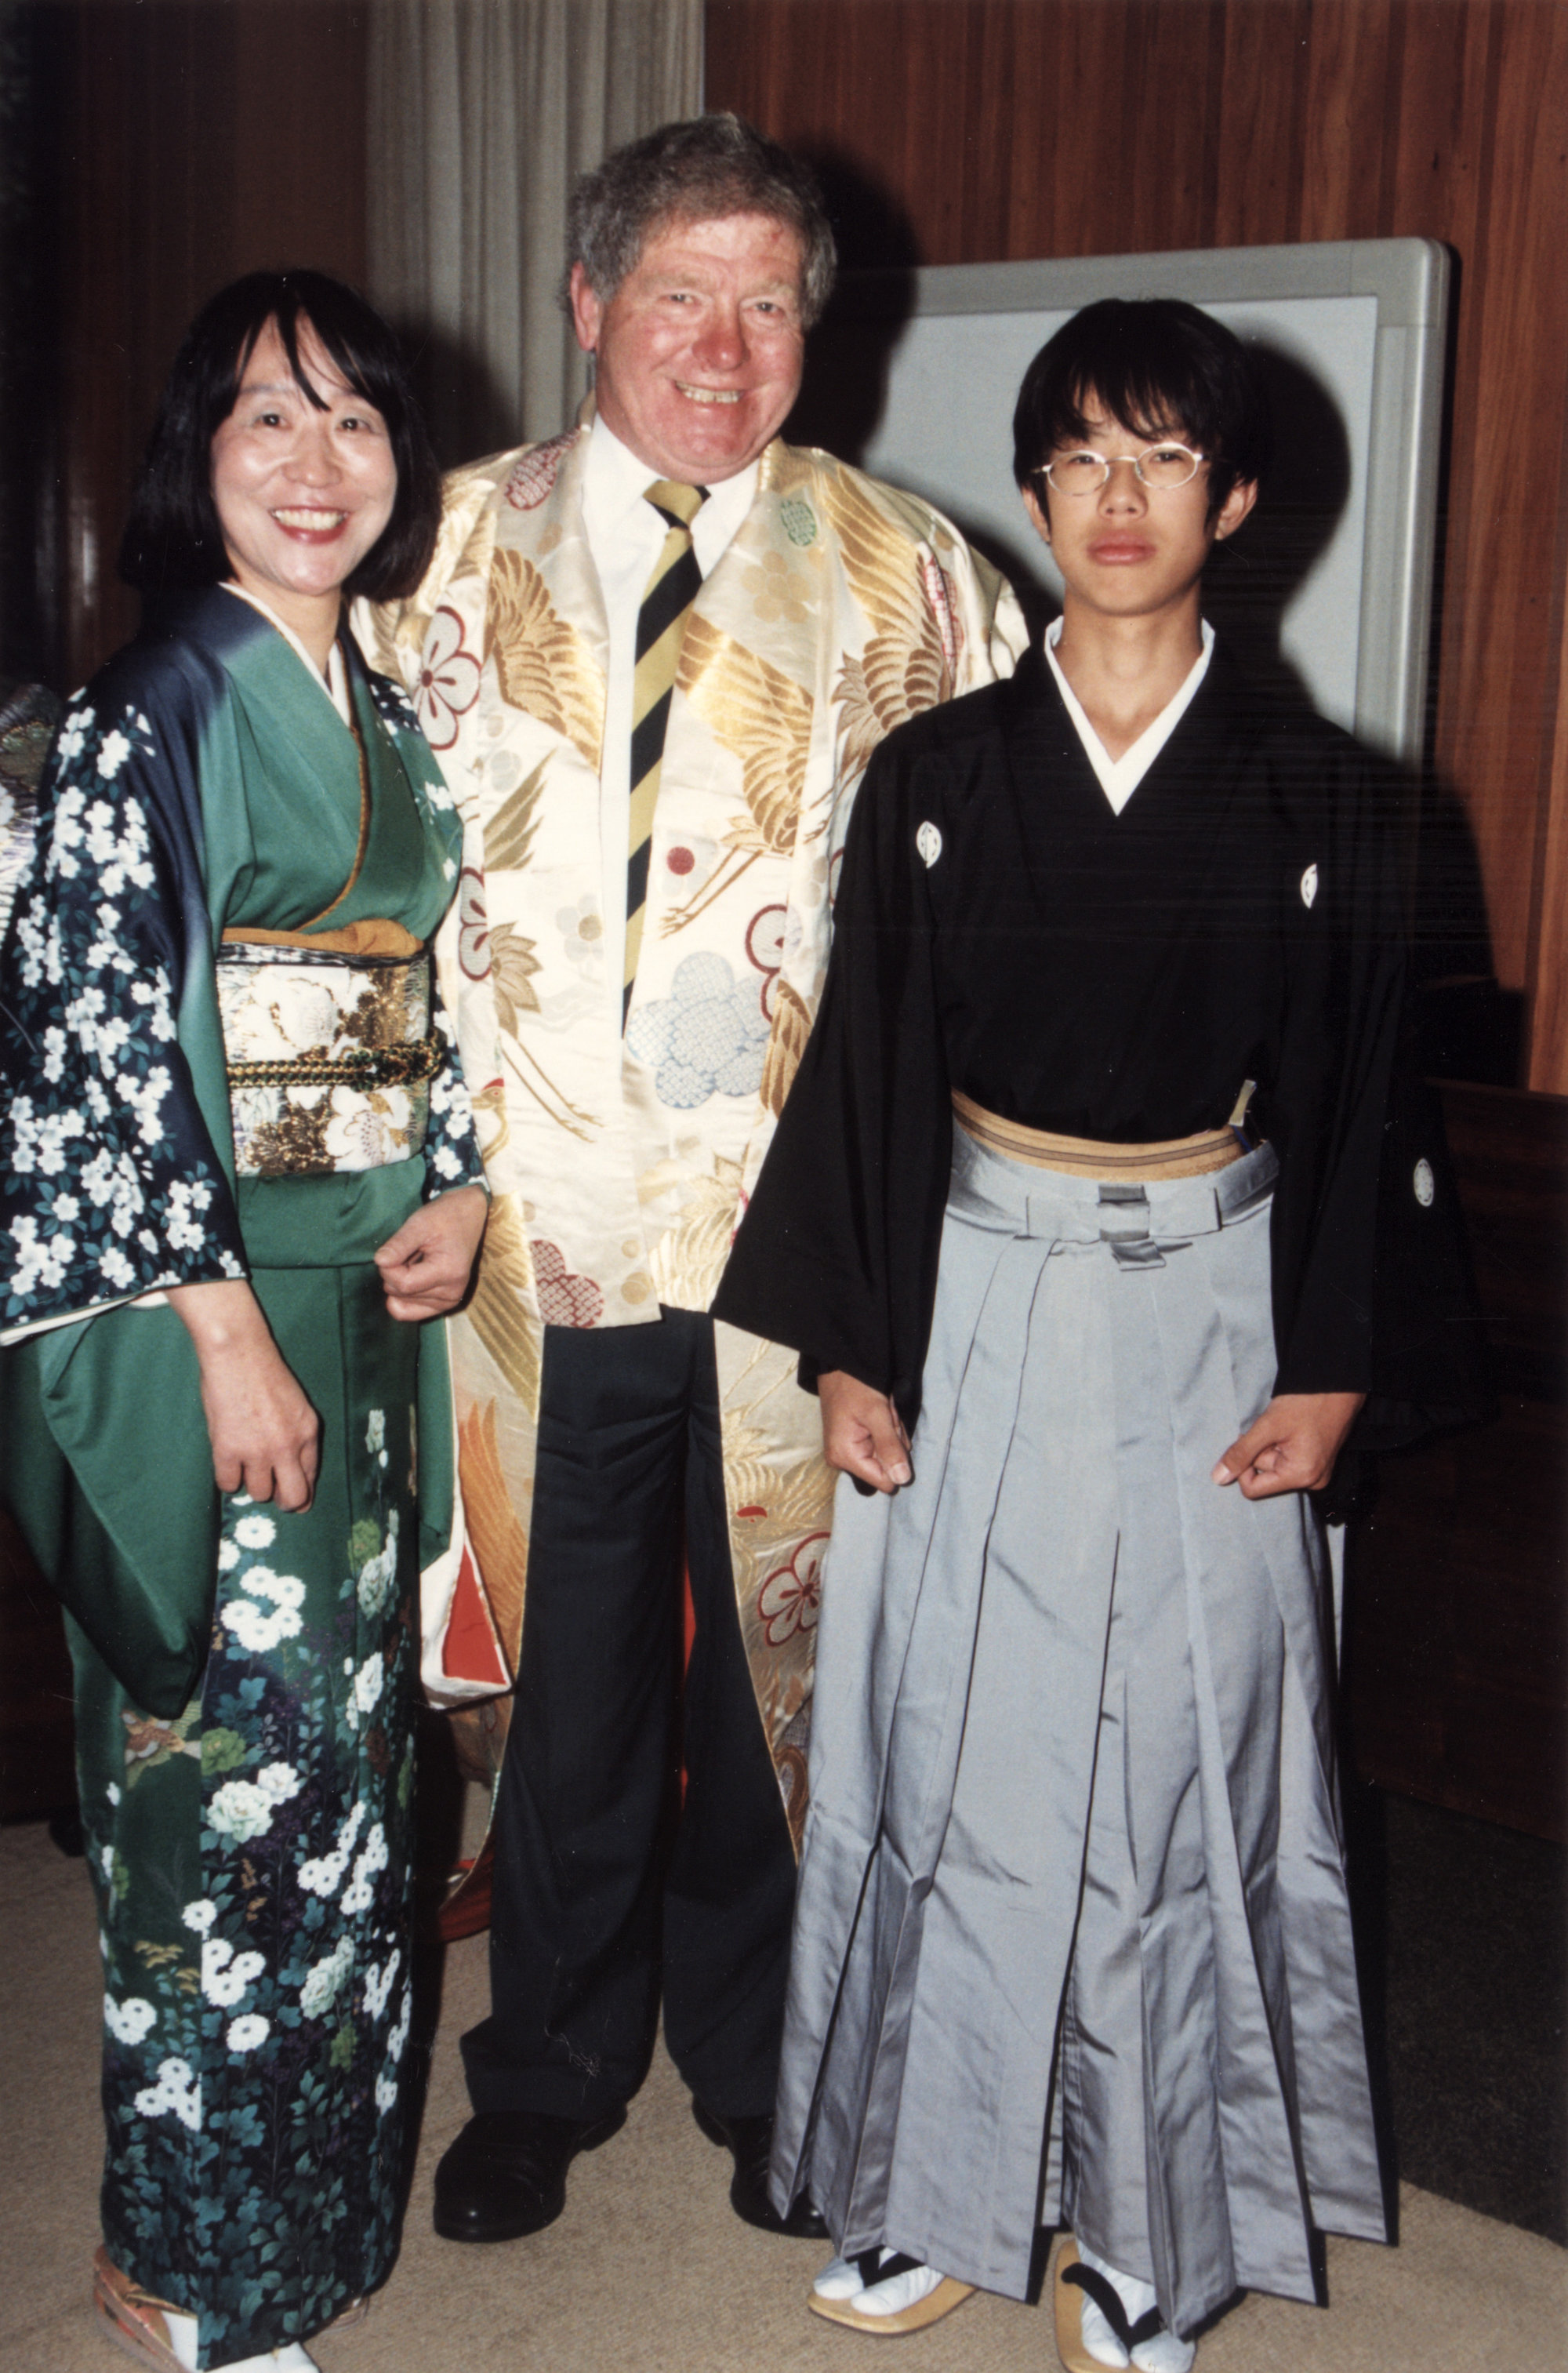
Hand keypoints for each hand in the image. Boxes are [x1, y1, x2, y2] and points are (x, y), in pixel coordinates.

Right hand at [168, 1278, 320, 1510]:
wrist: (239, 1354)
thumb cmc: (265, 1374)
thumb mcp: (296, 1406)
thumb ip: (297, 1436)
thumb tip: (291, 1469)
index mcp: (308, 1432)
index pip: (310, 1477)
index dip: (302, 1493)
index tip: (296, 1501)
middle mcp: (287, 1446)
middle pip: (292, 1497)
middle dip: (285, 1503)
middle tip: (274, 1496)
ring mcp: (257, 1451)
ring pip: (259, 1493)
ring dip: (252, 1484)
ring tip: (246, 1467)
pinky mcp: (228, 1451)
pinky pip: (228, 1484)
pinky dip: (228, 1479)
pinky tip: (228, 1464)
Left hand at [374, 1184, 487, 1320]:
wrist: (468, 1215)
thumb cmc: (444, 1217)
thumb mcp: (419, 1223)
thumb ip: (399, 1244)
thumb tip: (379, 1261)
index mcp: (449, 1273)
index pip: (403, 1284)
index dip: (388, 1267)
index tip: (393, 1248)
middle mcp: (452, 1293)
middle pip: (401, 1293)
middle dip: (395, 1272)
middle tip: (411, 1251)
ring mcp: (449, 1301)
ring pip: (401, 1302)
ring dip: (401, 1280)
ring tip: (418, 1260)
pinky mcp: (444, 1304)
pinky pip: (409, 1312)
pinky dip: (403, 1295)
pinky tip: (414, 1276)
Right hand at [819, 1369, 912, 1493]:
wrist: (840, 1365)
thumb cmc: (856, 1387)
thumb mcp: (877, 1415)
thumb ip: (890, 1447)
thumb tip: (902, 1479)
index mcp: (845, 1457)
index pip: (884, 1481)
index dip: (897, 1458)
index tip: (890, 1432)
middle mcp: (843, 1459)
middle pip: (886, 1465)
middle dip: (894, 1441)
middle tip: (887, 1417)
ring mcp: (848, 1451)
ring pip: (887, 1453)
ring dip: (892, 1432)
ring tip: (883, 1411)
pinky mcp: (854, 1442)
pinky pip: (880, 1443)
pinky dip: (887, 1428)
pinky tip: (881, 1412)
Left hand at [1211, 1390, 1365, 1498]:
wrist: (1338, 1385)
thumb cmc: (1306, 1402)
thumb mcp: (1267, 1426)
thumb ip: (1241, 1453)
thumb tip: (1218, 1478)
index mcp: (1301, 1476)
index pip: (1253, 1488)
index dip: (1243, 1465)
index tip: (1251, 1440)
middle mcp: (1312, 1481)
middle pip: (1265, 1476)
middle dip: (1262, 1451)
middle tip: (1275, 1429)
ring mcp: (1317, 1473)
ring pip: (1275, 1466)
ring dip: (1272, 1446)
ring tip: (1287, 1426)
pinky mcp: (1318, 1463)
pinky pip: (1288, 1460)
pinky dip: (1282, 1445)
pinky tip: (1292, 1430)